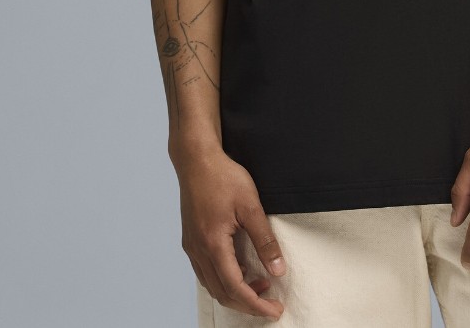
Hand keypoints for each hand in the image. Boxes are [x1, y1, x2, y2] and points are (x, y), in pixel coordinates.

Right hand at [172, 143, 286, 320]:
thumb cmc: (222, 176)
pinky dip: (223, 278)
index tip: (274, 309)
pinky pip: (205, 271)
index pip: (235, 288)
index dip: (256, 304)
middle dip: (247, 303)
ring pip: (212, 284)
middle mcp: (198, 250)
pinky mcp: (191, 239)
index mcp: (213, 244)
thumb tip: (278, 270)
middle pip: (221, 292)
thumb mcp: (250, 205)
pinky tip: (240, 268)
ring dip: (235, 292)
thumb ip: (264, 240)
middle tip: (270, 303)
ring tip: (260, 284)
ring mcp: (191, 246)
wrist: (196, 159)